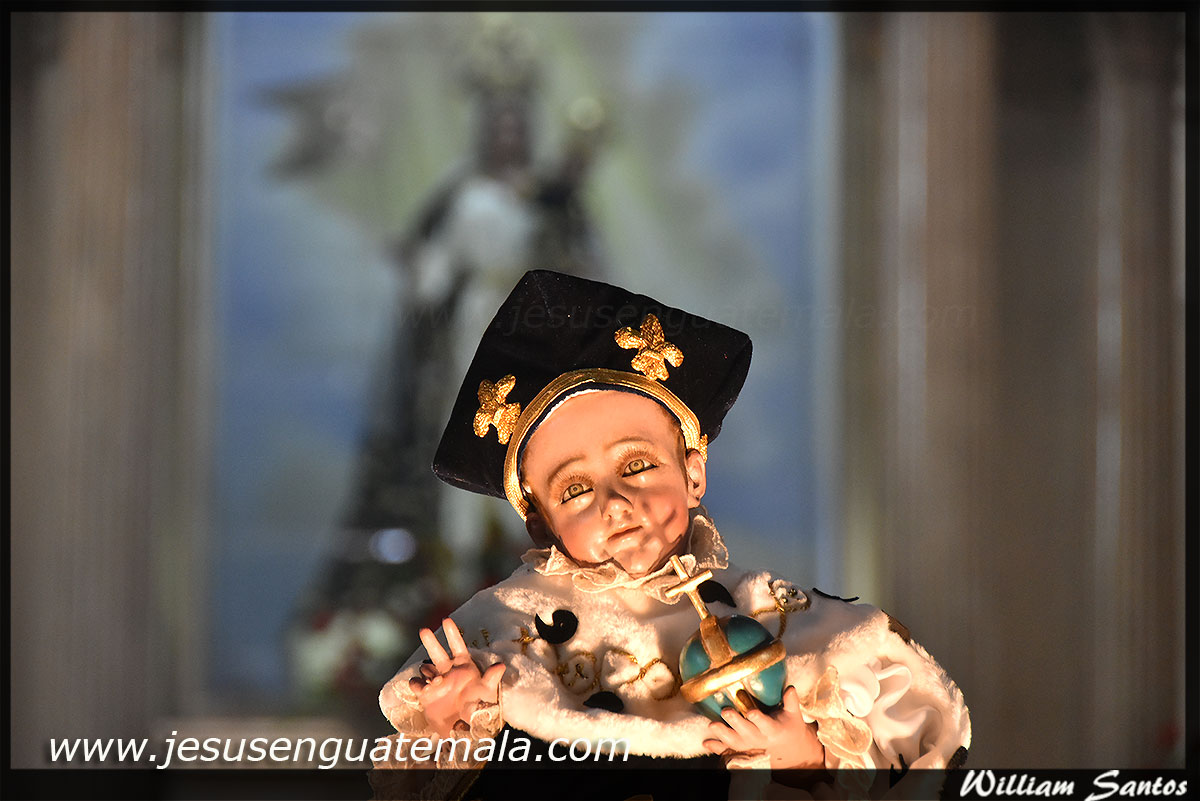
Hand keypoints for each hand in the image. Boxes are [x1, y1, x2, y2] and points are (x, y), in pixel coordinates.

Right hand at [408, 618, 505, 738]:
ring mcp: (437, 683)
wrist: (466, 731)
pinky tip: (423, 687)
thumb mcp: (487, 693)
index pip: (458, 646)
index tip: (447, 620)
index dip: (452, 634)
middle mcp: (449, 673)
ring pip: (426, 668)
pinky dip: (417, 683)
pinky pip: (416, 684)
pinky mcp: (426, 696)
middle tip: (423, 630)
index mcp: (465, 668)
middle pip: (438, 652)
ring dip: (428, 671)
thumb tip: (501, 665)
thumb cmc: (480, 710)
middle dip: (431, 641)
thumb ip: (491, 679)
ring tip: (435, 681)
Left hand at [702, 685, 824, 769]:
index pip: (766, 725)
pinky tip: (706, 742)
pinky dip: (717, 747)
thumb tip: (790, 688)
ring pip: (735, 743)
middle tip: (725, 711)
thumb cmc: (788, 726)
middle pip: (747, 733)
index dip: (758, 719)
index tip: (751, 712)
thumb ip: (790, 701)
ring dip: (723, 734)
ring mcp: (749, 746)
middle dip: (736, 723)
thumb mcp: (793, 714)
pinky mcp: (741, 749)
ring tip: (712, 725)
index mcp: (773, 730)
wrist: (787, 748)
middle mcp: (760, 739)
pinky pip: (728, 750)